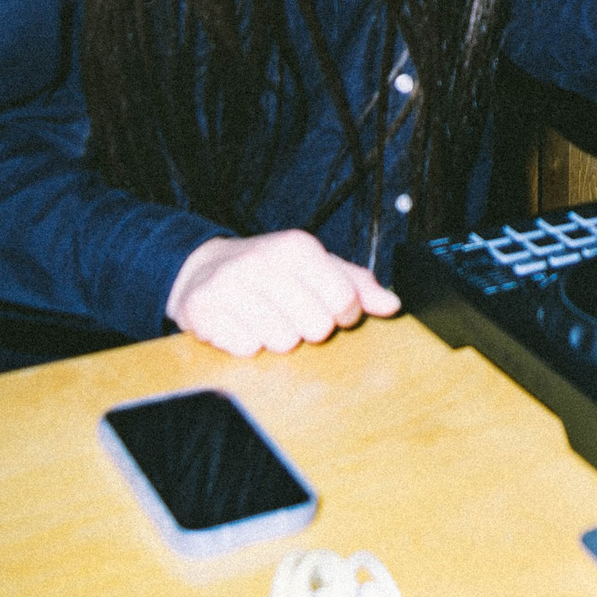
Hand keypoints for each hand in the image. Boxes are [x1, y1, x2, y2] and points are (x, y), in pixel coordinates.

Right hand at [166, 231, 400, 356]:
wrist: (206, 268)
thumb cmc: (272, 270)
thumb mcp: (317, 267)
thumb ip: (357, 285)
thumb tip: (393, 305)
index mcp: (298, 247)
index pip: (345, 302)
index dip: (343, 314)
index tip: (328, 306)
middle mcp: (263, 261)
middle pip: (315, 327)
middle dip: (308, 327)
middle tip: (292, 312)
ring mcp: (231, 284)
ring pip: (282, 342)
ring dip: (277, 337)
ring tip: (265, 316)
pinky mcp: (204, 309)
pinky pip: (247, 349)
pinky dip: (246, 343)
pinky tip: (241, 323)